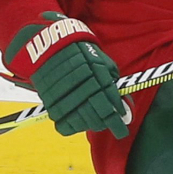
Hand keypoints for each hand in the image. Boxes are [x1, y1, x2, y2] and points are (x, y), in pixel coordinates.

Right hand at [2, 12, 129, 138]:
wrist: (52, 45)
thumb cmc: (83, 53)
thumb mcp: (103, 63)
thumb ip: (113, 84)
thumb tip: (122, 107)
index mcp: (97, 76)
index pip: (110, 106)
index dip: (117, 121)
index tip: (122, 128)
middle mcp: (81, 87)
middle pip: (96, 117)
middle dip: (106, 123)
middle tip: (110, 123)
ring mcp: (65, 96)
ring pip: (81, 122)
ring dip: (90, 125)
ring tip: (94, 122)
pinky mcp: (50, 102)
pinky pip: (63, 124)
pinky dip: (72, 127)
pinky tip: (78, 123)